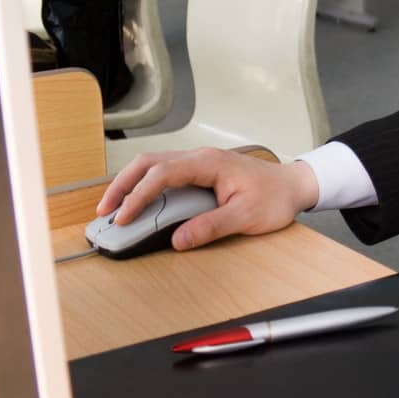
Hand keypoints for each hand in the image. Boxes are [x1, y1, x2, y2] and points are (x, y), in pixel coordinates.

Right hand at [95, 147, 319, 251]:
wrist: (294, 185)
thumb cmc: (275, 198)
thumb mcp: (246, 217)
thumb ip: (211, 227)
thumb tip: (178, 240)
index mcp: (209, 163)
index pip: (162, 174)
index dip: (138, 195)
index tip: (123, 217)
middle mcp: (200, 157)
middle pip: (149, 162)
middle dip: (122, 185)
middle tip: (104, 212)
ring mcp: (199, 162)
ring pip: (154, 164)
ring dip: (130, 183)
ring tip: (113, 208)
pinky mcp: (200, 170)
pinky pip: (164, 172)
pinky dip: (145, 185)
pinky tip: (137, 202)